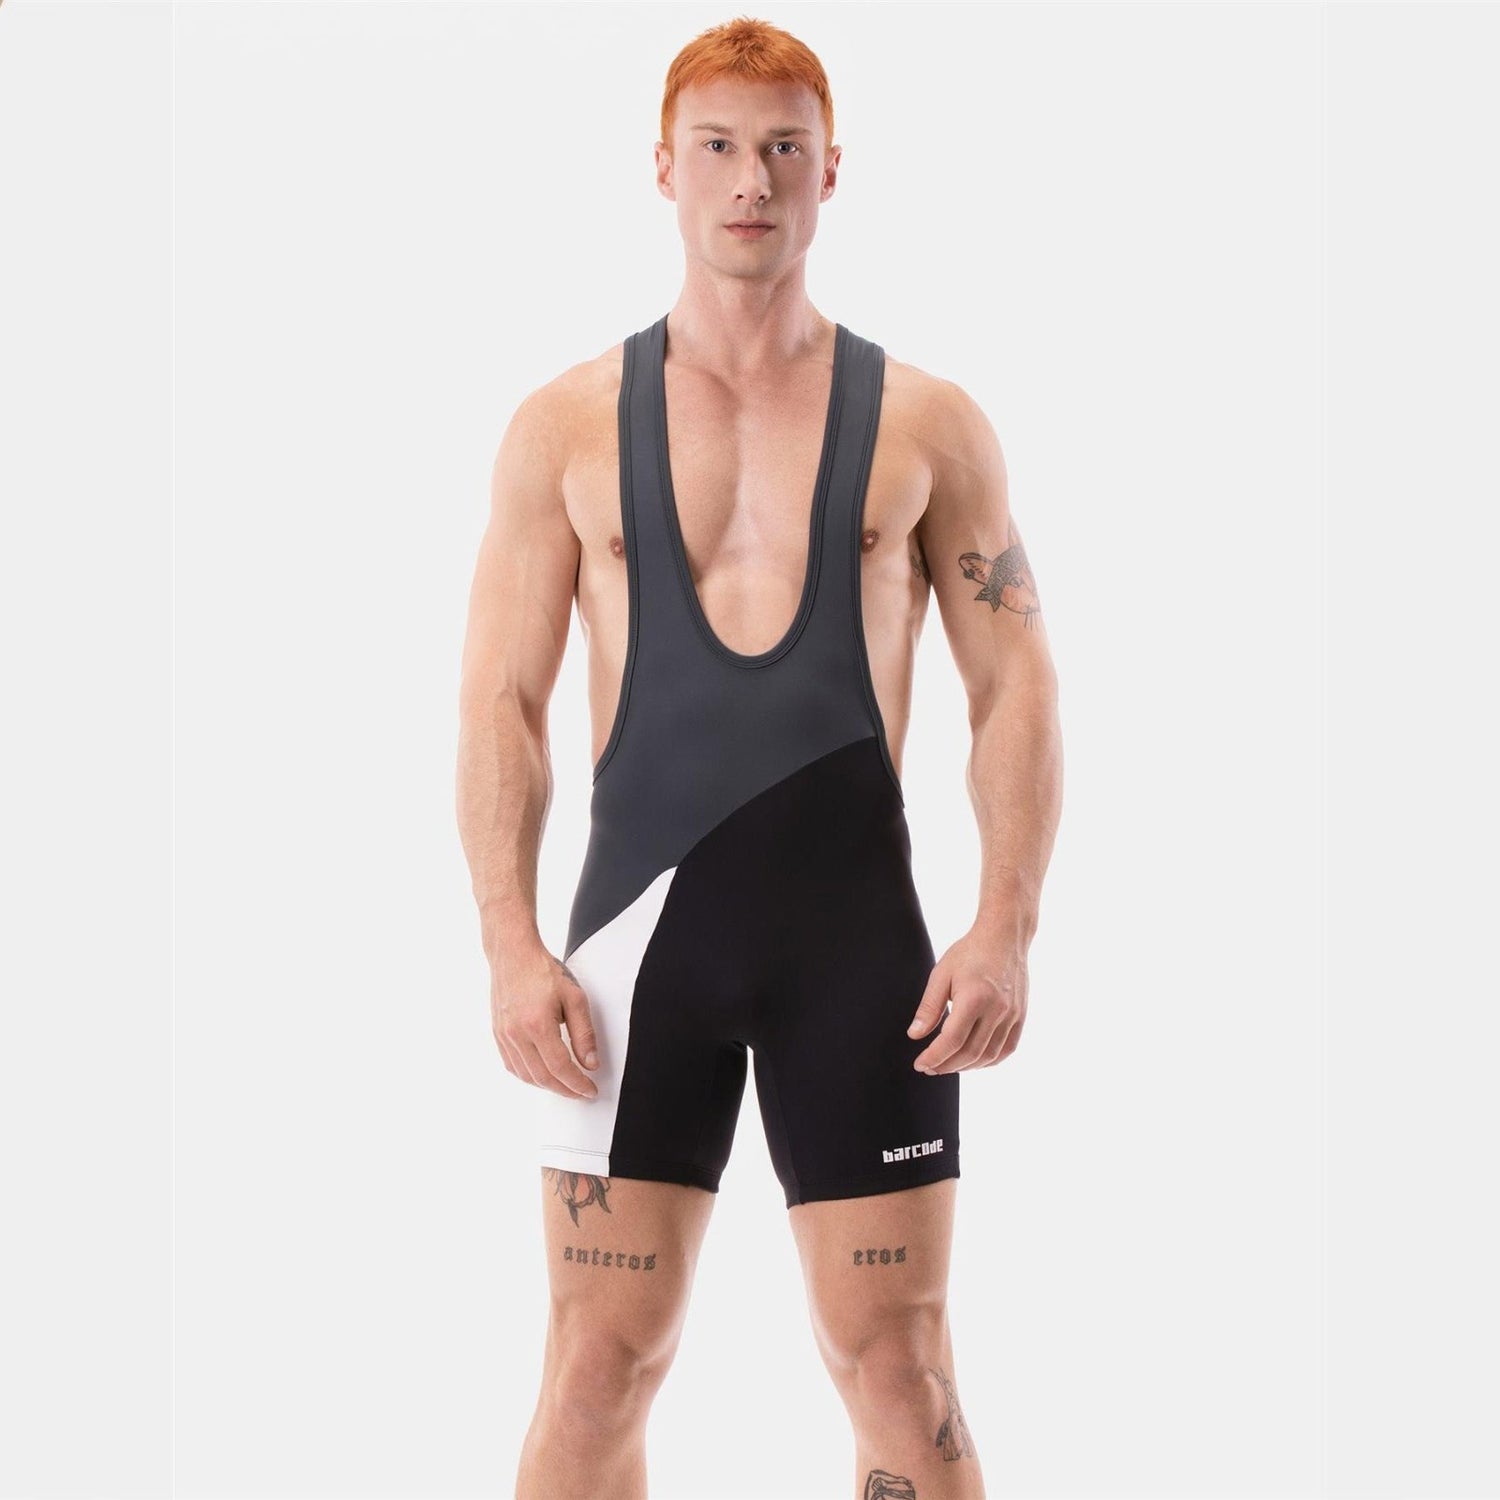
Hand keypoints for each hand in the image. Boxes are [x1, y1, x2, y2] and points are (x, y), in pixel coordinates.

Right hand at [490, 944, 599, 1098]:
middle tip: (581, 1092)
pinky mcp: (498, 1033)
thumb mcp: (575, 998)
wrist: (513, 954)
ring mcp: (504, 1035)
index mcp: (538, 1025)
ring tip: (565, 1085)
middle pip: (542, 1077)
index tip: (589, 1090)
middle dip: (564, 1089)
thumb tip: (590, 1063)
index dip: (577, 1084)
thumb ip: (584, 1033)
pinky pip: (512, 1065)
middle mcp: (517, 1034)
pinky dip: (529, 1076)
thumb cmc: (543, 971)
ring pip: (525, 1075)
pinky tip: (542, 1074)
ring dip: (547, 1086)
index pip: (560, 1068)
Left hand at [906, 924, 1027, 1073]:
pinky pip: (1006, 1049)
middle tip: (930, 1067)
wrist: (1005, 938)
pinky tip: (972, 1060)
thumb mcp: (941, 974)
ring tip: (947, 1064)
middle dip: (947, 1065)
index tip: (920, 1064)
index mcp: (975, 998)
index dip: (934, 1057)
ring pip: (989, 1056)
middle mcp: (997, 1010)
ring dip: (966, 1066)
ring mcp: (1012, 1015)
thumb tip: (915, 1035)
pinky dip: (988, 1061)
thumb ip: (929, 1007)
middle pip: (971, 1053)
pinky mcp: (1021, 1017)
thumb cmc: (970, 952)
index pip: (952, 1040)